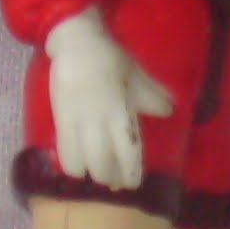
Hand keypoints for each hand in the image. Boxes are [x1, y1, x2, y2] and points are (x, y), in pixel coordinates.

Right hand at [45, 7, 172, 189]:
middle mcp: (98, 120)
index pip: (127, 149)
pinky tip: (79, 168)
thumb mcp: (135, 74)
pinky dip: (72, 166)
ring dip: (91, 175)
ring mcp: (76, 121)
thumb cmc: (110, 58)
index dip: (130, 171)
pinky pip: (63, 152)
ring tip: (98, 176)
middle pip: (102, 163)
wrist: (76, 44)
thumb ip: (151, 95)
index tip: (133, 184)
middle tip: (118, 184)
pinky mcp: (60, 120)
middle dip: (111, 179)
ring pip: (82, 163)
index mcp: (120, 109)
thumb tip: (169, 112)